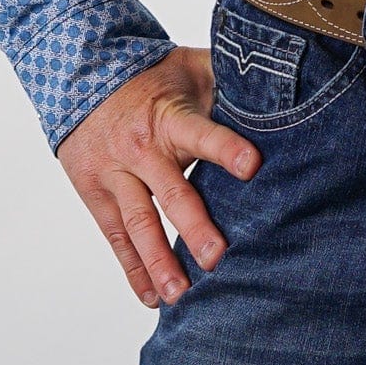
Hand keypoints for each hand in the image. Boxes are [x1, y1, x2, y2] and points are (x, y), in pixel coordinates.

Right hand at [56, 46, 261, 309]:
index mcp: (171, 117)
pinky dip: (133, 269)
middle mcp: (142, 149)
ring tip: (180, 294)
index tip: (253, 166)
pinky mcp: (96, 194)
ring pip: (138, 224)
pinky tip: (151, 298)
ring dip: (159, 262)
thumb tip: (282, 85)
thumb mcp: (191, 67)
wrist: (83, 75)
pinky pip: (116, 237)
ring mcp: (116, 175)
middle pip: (170, 192)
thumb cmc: (153, 75)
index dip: (227, 148)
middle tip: (217, 258)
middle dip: (194, 226)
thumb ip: (230, 79)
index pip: (202, 134)